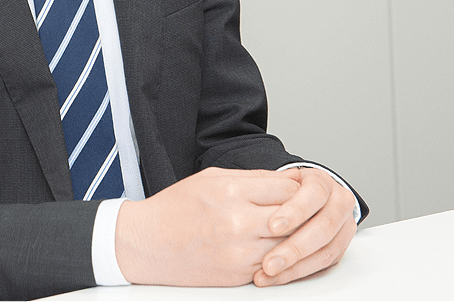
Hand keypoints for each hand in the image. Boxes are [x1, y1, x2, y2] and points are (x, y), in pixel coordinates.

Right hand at [114, 167, 301, 286]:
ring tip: (293, 232)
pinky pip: (275, 267)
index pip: (288, 189)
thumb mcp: (211, 179)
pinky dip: (280, 259)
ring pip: (290, 246)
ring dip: (296, 239)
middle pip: (296, 218)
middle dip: (304, 215)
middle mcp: (238, 221)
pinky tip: (276, 250)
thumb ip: (252, 179)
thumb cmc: (175, 208)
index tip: (299, 192)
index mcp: (231, 191)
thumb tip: (287, 180)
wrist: (146, 243)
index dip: (299, 190)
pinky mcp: (239, 275)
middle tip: (306, 213)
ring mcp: (240, 251)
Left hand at [254, 166, 357, 286]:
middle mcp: (338, 203)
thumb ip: (265, 182)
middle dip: (295, 246)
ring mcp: (343, 227)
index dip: (295, 211)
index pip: (313, 193)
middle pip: (323, 226)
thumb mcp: (269, 178)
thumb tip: (239, 187)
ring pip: (327, 251)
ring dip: (297, 265)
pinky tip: (277, 277)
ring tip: (269, 272)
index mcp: (321, 181)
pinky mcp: (339, 249)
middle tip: (270, 260)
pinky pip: (324, 265)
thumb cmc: (278, 188)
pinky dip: (299, 273)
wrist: (300, 200)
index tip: (272, 226)